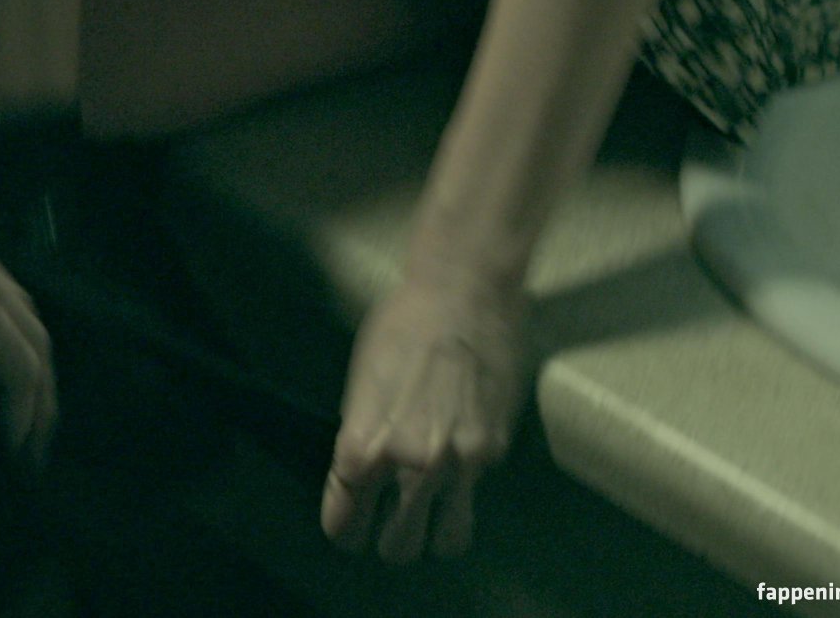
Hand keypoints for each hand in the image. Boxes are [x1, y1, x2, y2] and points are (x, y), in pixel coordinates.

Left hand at [320, 281, 526, 562]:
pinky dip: (465, 488)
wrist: (465, 293)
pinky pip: (475, 493)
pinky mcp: (495, 451)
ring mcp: (458, 464)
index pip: (344, 523)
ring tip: (429, 520)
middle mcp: (410, 466)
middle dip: (388, 541)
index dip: (345, 529)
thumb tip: (367, 470)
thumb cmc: (401, 325)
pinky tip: (460, 461)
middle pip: (397, 547)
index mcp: (363, 448)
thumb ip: (363, 435)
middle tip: (389, 528)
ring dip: (433, 536)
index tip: (350, 529)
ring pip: (447, 541)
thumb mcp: (360, 383)